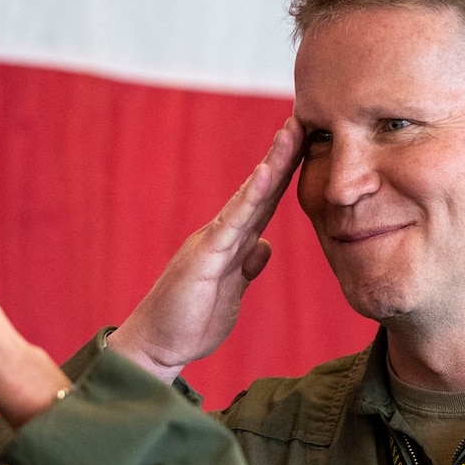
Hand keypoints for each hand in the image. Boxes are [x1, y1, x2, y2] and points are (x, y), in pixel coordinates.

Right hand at [109, 118, 303, 382]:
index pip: (264, 202)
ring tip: (290, 133)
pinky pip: (231, 222)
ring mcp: (212, 241)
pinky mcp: (204, 256)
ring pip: (248, 196)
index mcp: (232, 242)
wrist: (158, 345)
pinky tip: (266, 175)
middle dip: (282, 156)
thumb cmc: (190, 320)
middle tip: (303, 120)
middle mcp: (221, 234)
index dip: (285, 175)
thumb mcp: (232, 291)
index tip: (306, 145)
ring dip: (271, 164)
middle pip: (259, 190)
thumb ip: (247, 266)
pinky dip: (250, 197)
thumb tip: (266, 245)